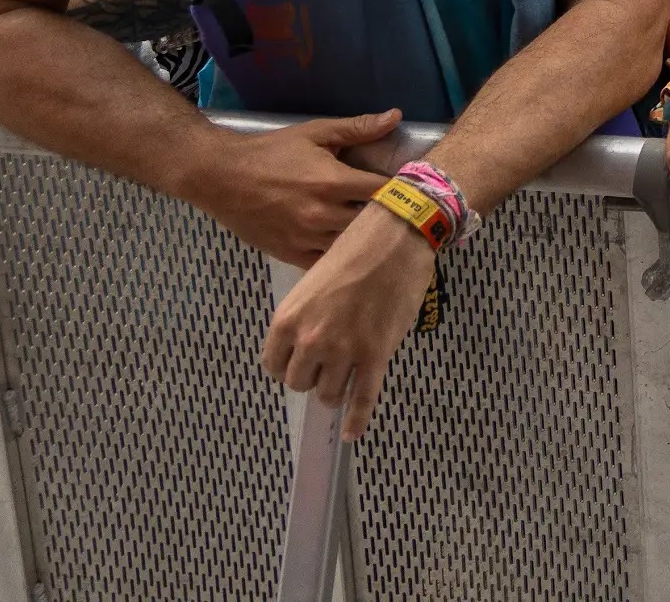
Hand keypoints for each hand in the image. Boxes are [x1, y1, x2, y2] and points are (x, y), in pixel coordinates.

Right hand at [182, 109, 400, 265]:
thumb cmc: (271, 152)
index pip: (384, 192)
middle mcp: (322, 214)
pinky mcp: (291, 254)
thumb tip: (396, 116)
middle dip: (390, 218)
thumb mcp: (315, 133)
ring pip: (353, 248)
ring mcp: (306, 238)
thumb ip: (357, 129)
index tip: (415, 191)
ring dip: (368, 240)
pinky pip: (328, 265)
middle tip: (404, 215)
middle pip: (373, 224)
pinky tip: (353, 251)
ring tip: (383, 234)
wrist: (220, 176)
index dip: (403, 192)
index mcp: (332, 182)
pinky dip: (343, 259)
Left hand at [262, 203, 435, 440]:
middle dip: (313, 377)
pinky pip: (363, 398)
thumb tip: (312, 342)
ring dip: (335, 391)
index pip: (273, 365)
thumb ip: (307, 316)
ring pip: (329, 394)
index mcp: (288, 320)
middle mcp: (310, 340)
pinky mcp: (376, 354)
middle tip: (328, 366)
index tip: (300, 364)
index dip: (288, 366)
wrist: (396, 235)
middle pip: (300, 383)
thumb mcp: (314, 281)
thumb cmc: (356, 248)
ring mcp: (344, 350)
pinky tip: (351, 433)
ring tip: (346, 382)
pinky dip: (356, 420)